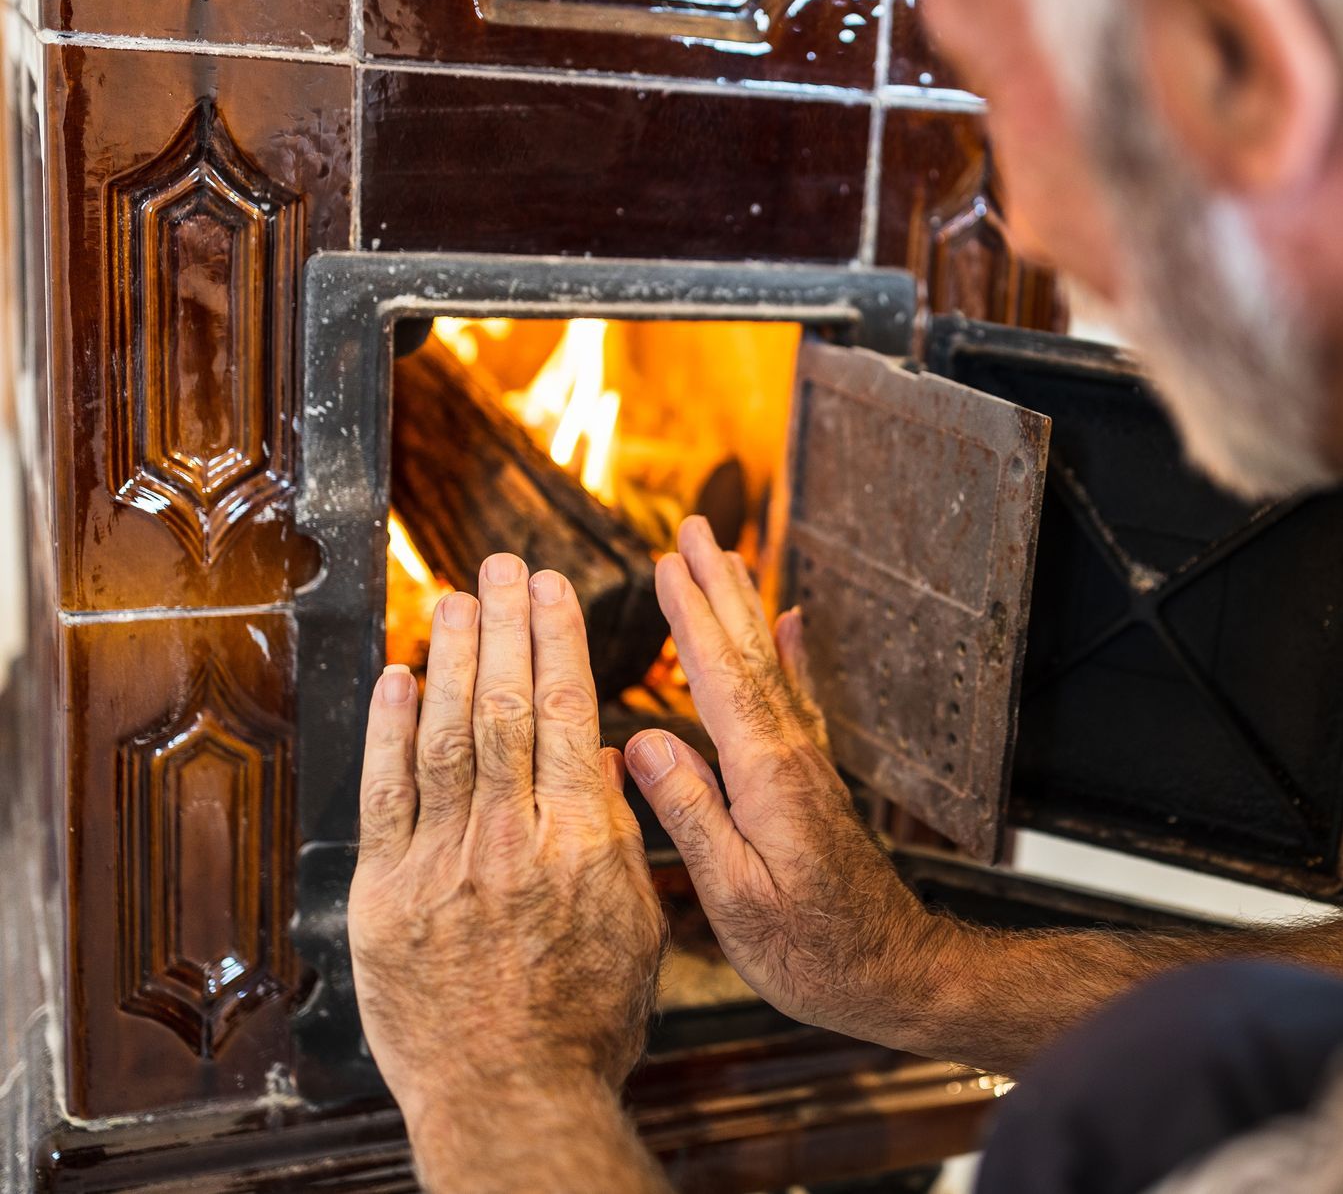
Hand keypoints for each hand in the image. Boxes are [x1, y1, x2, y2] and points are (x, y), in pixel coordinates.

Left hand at [349, 554, 664, 1132]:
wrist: (511, 1098)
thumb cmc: (586, 1023)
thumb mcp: (635, 926)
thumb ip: (617, 837)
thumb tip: (600, 761)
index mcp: (582, 845)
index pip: (569, 715)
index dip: (559, 641)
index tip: (555, 588)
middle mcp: (512, 841)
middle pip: (508, 708)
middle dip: (506, 626)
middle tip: (505, 563)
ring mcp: (442, 864)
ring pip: (447, 736)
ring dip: (454, 658)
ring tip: (460, 597)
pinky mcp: (387, 895)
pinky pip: (386, 795)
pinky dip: (389, 731)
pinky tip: (398, 677)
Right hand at [623, 516, 965, 1052]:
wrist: (892, 973)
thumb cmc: (812, 950)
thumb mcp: (734, 895)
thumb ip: (691, 816)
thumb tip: (644, 744)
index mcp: (766, 776)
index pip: (721, 679)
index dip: (691, 618)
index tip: (667, 561)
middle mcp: (792, 755)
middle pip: (751, 653)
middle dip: (718, 588)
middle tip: (694, 526)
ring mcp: (808, 764)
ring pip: (771, 667)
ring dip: (745, 609)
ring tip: (725, 558)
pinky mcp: (814, 782)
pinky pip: (797, 698)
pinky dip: (790, 655)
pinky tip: (790, 625)